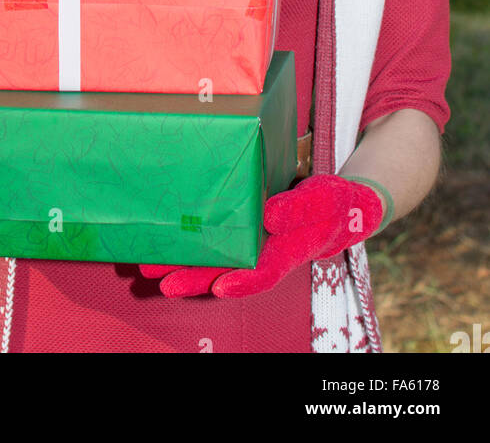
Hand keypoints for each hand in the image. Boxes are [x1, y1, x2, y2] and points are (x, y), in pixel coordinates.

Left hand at [140, 174, 385, 298]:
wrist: (338, 207)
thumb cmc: (331, 205)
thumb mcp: (321, 202)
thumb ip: (296, 210)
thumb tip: (269, 218)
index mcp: (287, 252)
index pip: (263, 273)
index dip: (243, 282)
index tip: (220, 287)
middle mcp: (264, 254)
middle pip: (227, 273)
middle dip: (194, 279)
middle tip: (162, 282)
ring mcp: (252, 244)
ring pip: (215, 260)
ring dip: (185, 264)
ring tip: (152, 265)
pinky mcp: (243, 229)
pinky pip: (216, 241)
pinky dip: (193, 245)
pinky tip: (168, 241)